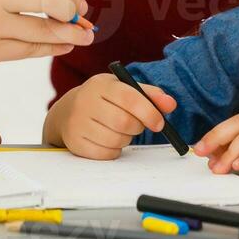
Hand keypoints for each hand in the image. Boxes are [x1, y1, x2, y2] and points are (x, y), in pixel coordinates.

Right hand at [0, 0, 92, 76]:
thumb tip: (66, 4)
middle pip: (49, 4)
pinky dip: (48, 49)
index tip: (81, 7)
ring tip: (83, 37)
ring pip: (41, 33)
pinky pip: (26, 51)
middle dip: (74, 16)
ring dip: (66, 36)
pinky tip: (61, 47)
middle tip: (88, 25)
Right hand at [43, 73, 176, 159]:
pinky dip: (114, 150)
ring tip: (120, 130)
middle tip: (137, 125)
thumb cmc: (103, 99)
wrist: (68, 111)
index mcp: (101, 84)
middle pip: (124, 122)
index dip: (149, 112)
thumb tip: (170, 104)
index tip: (159, 123)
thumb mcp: (123, 89)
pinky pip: (105, 154)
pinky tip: (110, 140)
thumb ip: (149, 95)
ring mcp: (77, 123)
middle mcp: (85, 102)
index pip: (129, 98)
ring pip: (116, 140)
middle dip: (137, 127)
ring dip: (126, 139)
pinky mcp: (75, 143)